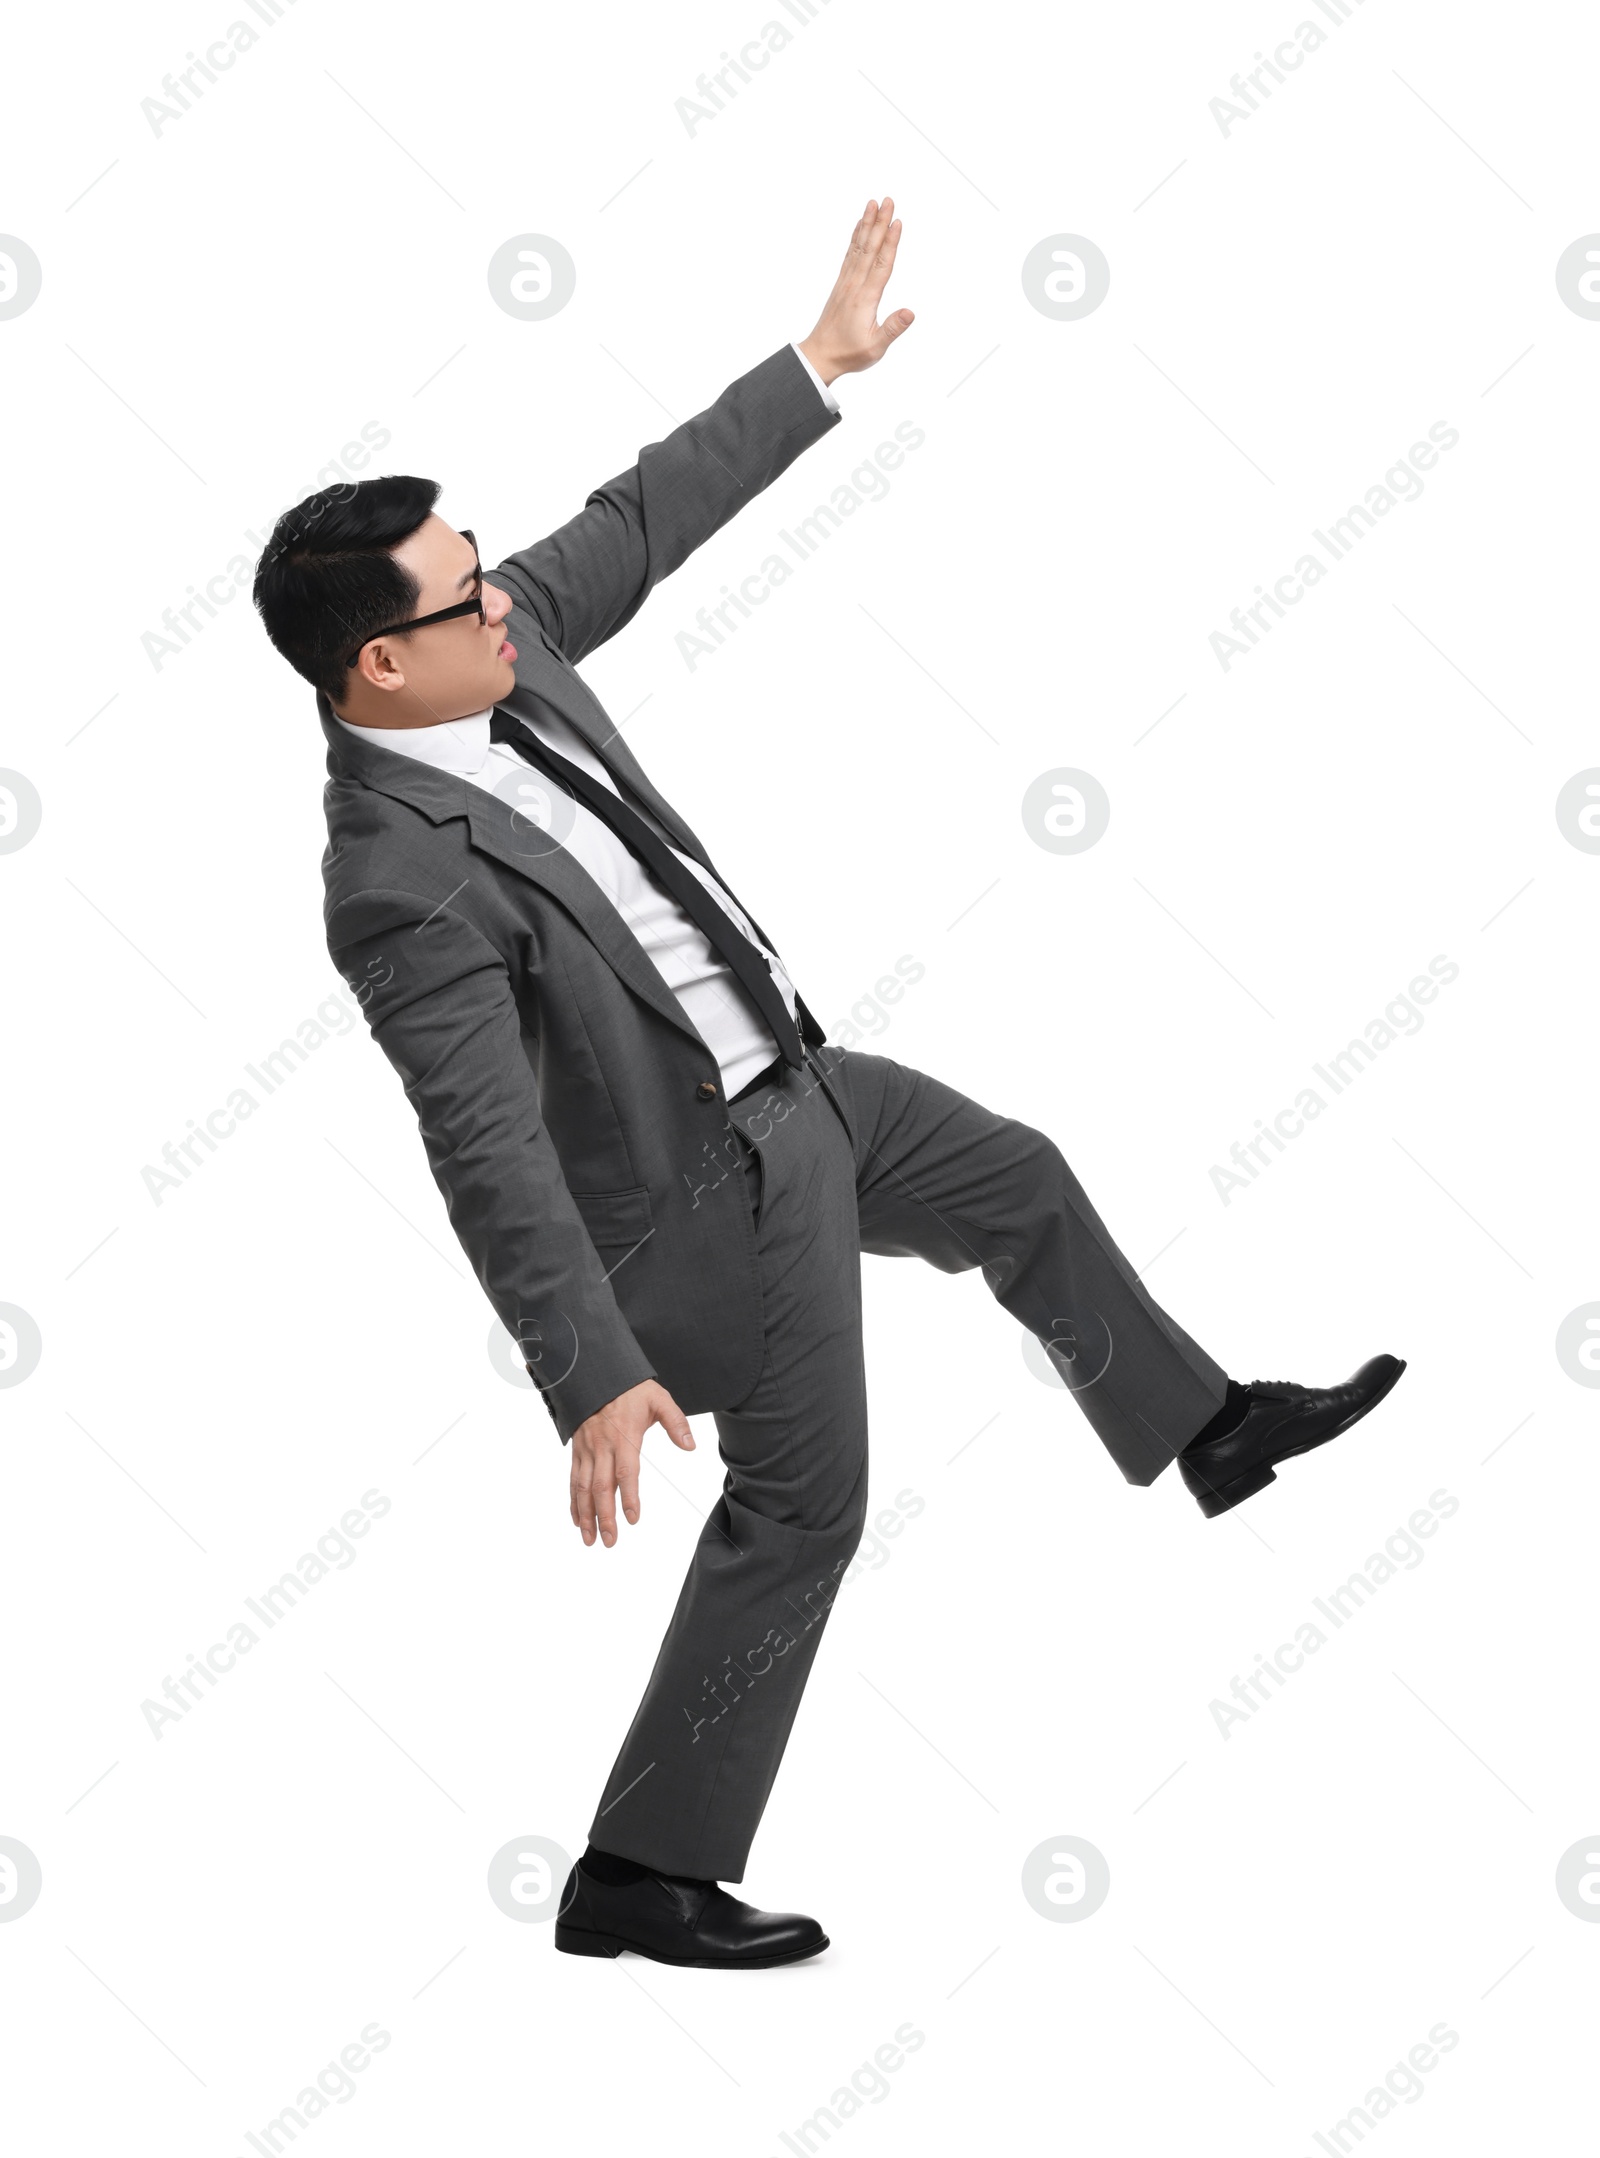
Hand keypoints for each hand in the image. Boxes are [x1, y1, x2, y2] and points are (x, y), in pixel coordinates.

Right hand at [569, 1379, 694, 1547]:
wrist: (596, 1373)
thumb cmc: (631, 1389)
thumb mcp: (659, 1399)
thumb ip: (676, 1422)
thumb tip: (690, 1446)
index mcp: (624, 1436)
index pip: (625, 1472)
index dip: (628, 1497)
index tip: (633, 1519)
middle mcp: (602, 1446)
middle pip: (600, 1487)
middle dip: (604, 1517)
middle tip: (610, 1542)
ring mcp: (586, 1449)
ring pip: (581, 1487)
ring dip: (585, 1515)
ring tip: (589, 1540)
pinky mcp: (577, 1450)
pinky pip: (572, 1479)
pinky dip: (573, 1501)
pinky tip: (577, 1519)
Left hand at [798, 197, 914, 384]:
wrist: (820, 355)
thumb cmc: (849, 353)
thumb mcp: (875, 347)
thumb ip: (892, 328)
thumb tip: (910, 312)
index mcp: (866, 298)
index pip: (882, 264)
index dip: (891, 242)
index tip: (897, 221)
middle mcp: (855, 285)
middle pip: (870, 248)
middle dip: (880, 223)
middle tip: (888, 200)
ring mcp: (846, 282)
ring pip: (859, 247)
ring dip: (867, 224)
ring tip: (873, 203)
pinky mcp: (842, 284)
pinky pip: (850, 254)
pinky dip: (855, 237)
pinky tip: (859, 225)